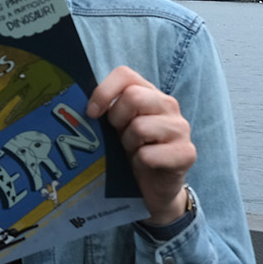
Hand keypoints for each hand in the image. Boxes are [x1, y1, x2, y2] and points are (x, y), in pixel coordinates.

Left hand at [86, 66, 195, 226]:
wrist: (154, 188)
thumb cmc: (131, 151)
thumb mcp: (116, 127)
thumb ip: (106, 110)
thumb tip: (75, 104)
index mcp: (149, 93)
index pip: (124, 74)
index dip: (104, 92)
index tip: (92, 113)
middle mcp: (168, 105)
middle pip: (133, 97)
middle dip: (117, 120)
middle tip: (119, 138)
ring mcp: (180, 128)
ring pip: (140, 127)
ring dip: (129, 145)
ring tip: (134, 152)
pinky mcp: (187, 153)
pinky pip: (149, 154)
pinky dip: (141, 163)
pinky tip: (145, 166)